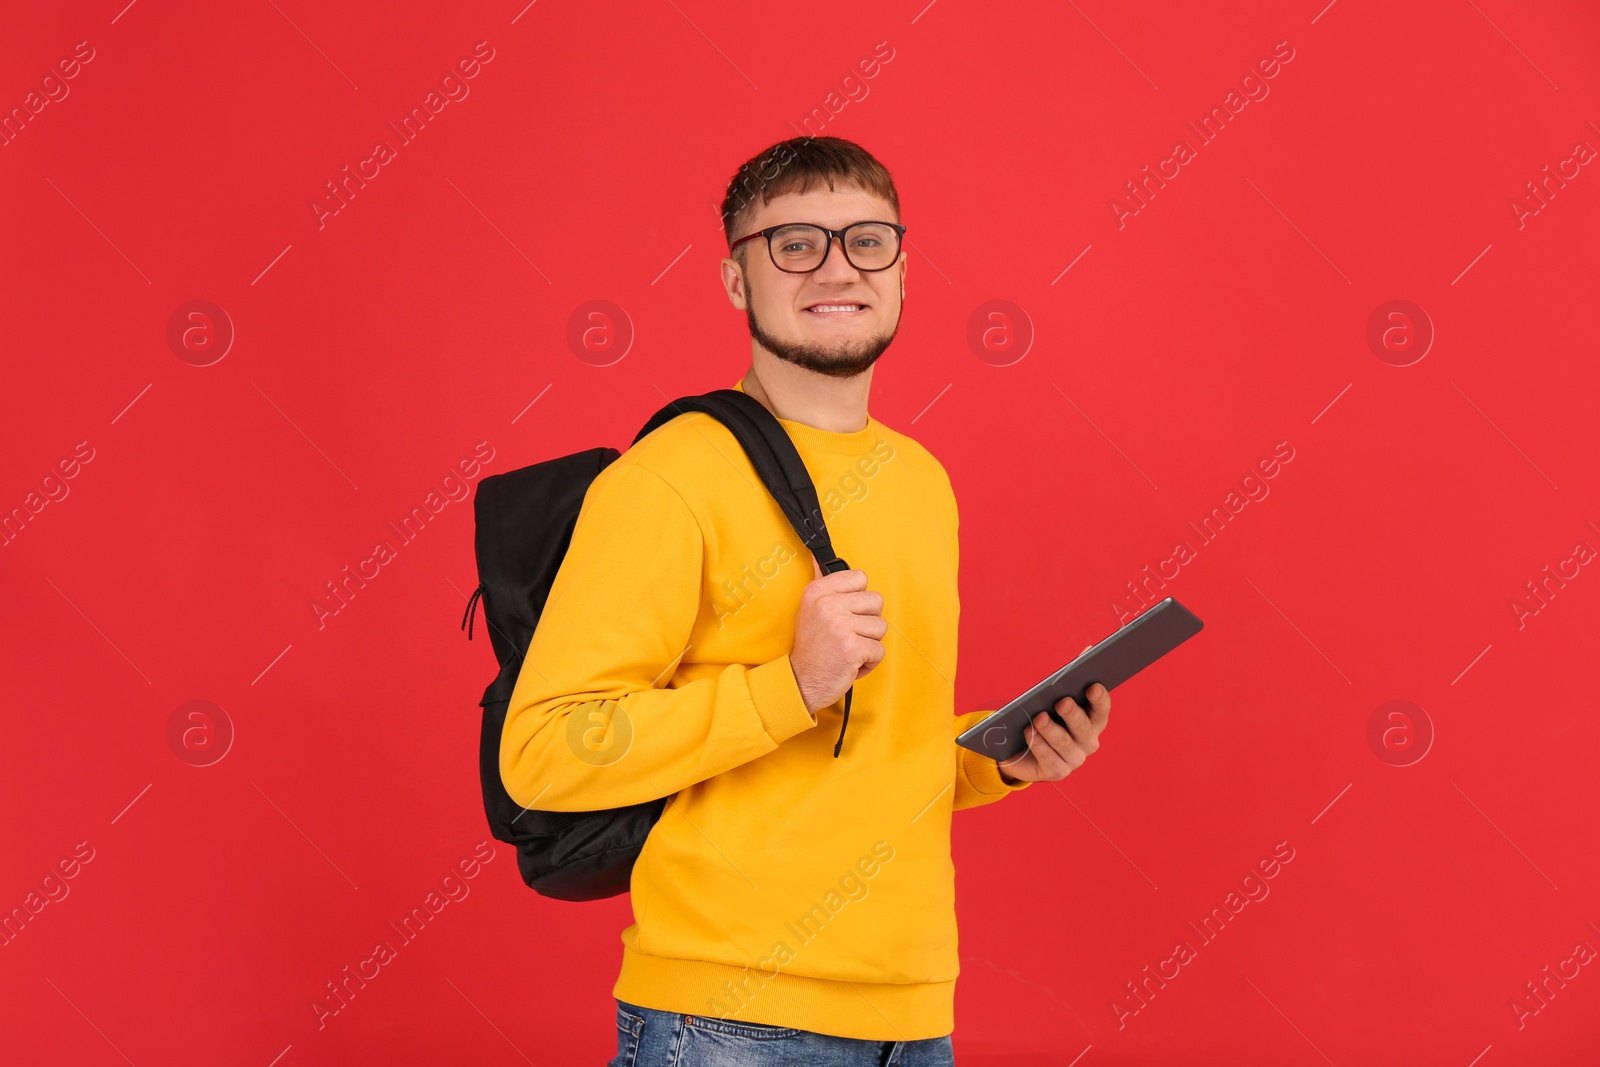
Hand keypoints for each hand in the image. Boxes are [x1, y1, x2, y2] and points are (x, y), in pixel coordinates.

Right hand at [789, 555, 886, 715]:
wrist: (801, 682)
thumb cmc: (811, 648)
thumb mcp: (809, 609)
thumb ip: (821, 584)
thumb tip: (817, 559)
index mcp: (818, 592)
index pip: (860, 577)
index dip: (859, 599)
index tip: (845, 612)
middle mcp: (827, 605)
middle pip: (876, 601)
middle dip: (867, 622)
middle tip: (847, 635)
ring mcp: (840, 626)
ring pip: (881, 627)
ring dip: (869, 643)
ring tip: (848, 649)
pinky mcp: (853, 648)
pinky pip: (879, 650)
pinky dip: (869, 662)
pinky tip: (851, 663)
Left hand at [996, 682, 1109, 783]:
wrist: (1021, 750)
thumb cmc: (1040, 720)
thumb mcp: (1048, 706)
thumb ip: (1054, 698)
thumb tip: (1050, 690)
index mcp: (1092, 722)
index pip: (1101, 710)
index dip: (1099, 698)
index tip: (1092, 687)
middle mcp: (1088, 742)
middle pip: (1083, 727)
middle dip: (1073, 714)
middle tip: (1062, 703)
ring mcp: (1074, 759)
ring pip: (1064, 743)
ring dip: (1051, 729)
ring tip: (1039, 718)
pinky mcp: (1057, 772)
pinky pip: (1049, 758)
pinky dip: (1038, 744)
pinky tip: (1029, 732)